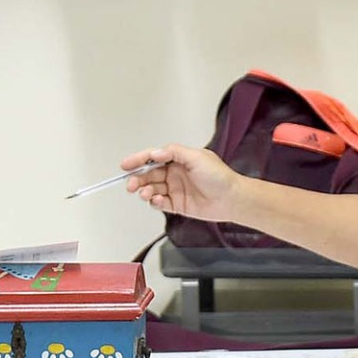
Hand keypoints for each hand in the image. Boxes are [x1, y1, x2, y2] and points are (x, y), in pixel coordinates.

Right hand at [121, 144, 242, 222]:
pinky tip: (156, 200)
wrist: (232, 199)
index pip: (153, 157)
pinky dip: (154, 202)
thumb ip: (174, 152)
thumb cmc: (220, 177)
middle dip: (138, 178)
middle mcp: (174, 173)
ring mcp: (175, 189)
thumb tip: (155, 152)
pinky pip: (160, 203)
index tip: (126, 164)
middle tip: (132, 184)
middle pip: (149, 174)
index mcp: (178, 159)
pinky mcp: (177, 204)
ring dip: (145, 191)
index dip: (138, 160)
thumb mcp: (197, 157)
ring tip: (145, 193)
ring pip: (152, 189)